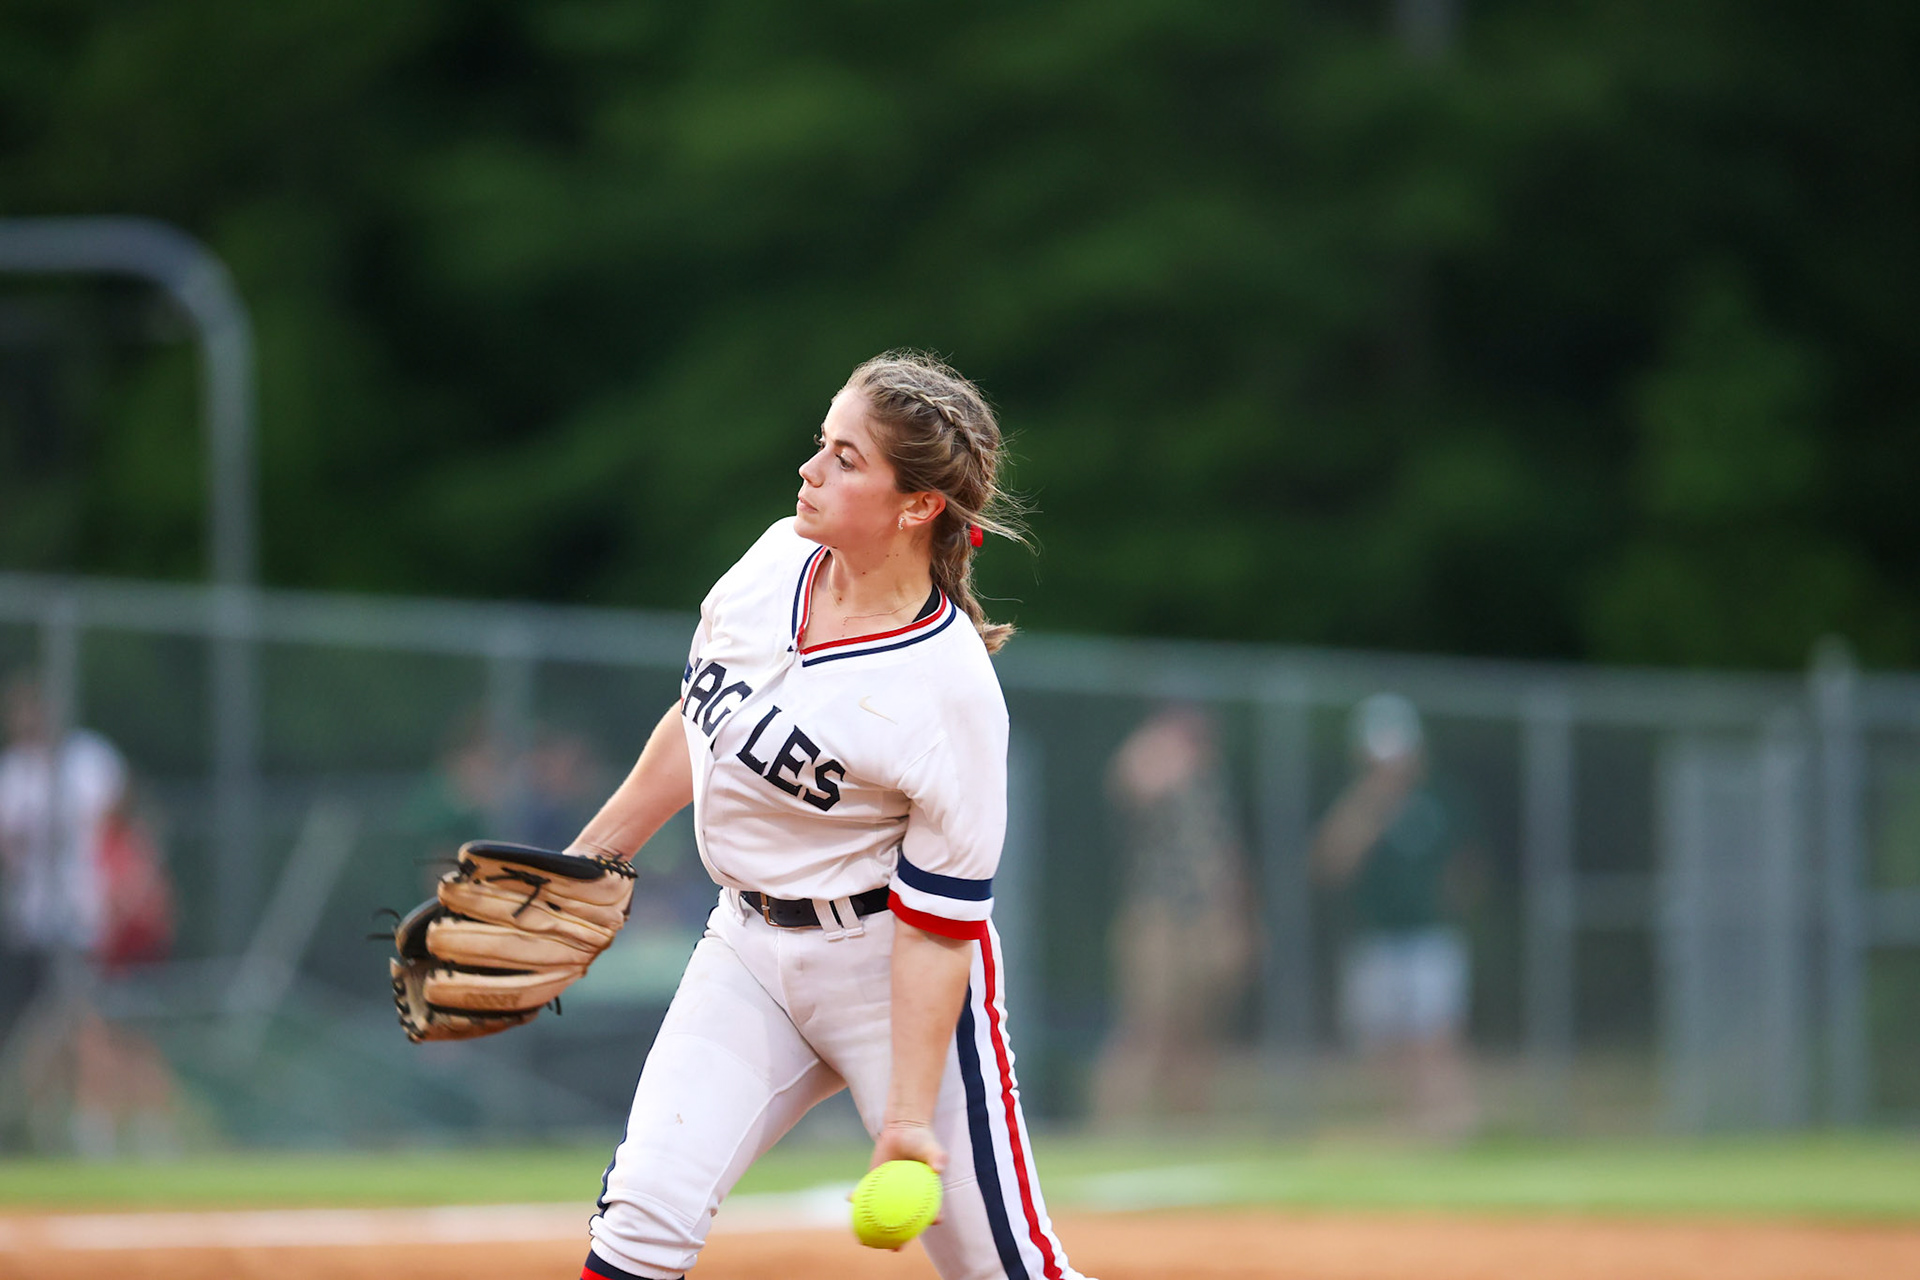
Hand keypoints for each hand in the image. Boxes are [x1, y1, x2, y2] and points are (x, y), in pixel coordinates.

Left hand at [864, 1119, 946, 1242]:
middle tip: (894, 1248)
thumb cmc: (921, 1139)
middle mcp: (907, 1198)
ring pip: (882, 1214)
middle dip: (900, 1239)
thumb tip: (939, 1168)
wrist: (904, 1129)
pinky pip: (867, 1194)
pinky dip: (858, 1197)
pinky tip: (849, 1198)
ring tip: (863, 1239)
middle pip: (904, 1223)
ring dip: (873, 1227)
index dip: (929, 1223)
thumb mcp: (931, 1147)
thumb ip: (937, 1156)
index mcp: (925, 1195)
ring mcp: (890, 1193)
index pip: (930, 1213)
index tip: (927, 1228)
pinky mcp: (877, 1184)